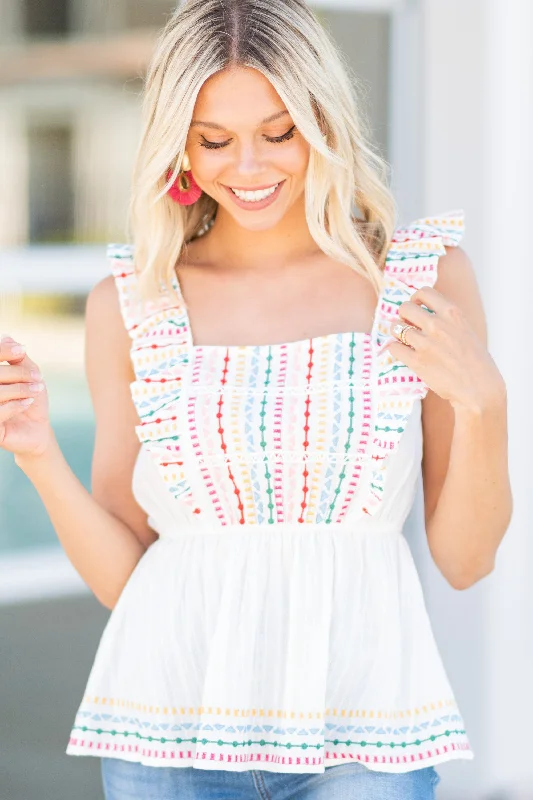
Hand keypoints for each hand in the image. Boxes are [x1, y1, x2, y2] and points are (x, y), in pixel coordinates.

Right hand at [0, 335, 52, 456]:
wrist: (37, 429)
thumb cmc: (30, 399)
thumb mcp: (29, 376)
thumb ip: (18, 359)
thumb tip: (8, 336)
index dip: (2, 351)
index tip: (21, 351)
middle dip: (17, 373)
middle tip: (38, 377)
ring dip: (20, 389)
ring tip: (36, 390)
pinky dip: (15, 405)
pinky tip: (28, 403)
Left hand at [386, 286, 505, 412]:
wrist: (479, 389)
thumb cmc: (475, 362)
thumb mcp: (465, 331)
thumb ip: (446, 320)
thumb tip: (422, 313)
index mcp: (452, 313)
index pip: (424, 292)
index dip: (415, 299)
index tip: (416, 308)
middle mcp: (438, 325)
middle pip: (405, 307)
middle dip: (403, 315)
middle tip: (407, 326)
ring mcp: (426, 343)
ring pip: (396, 327)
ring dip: (397, 333)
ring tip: (404, 341)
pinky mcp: (417, 361)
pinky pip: (393, 347)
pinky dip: (395, 349)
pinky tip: (403, 353)